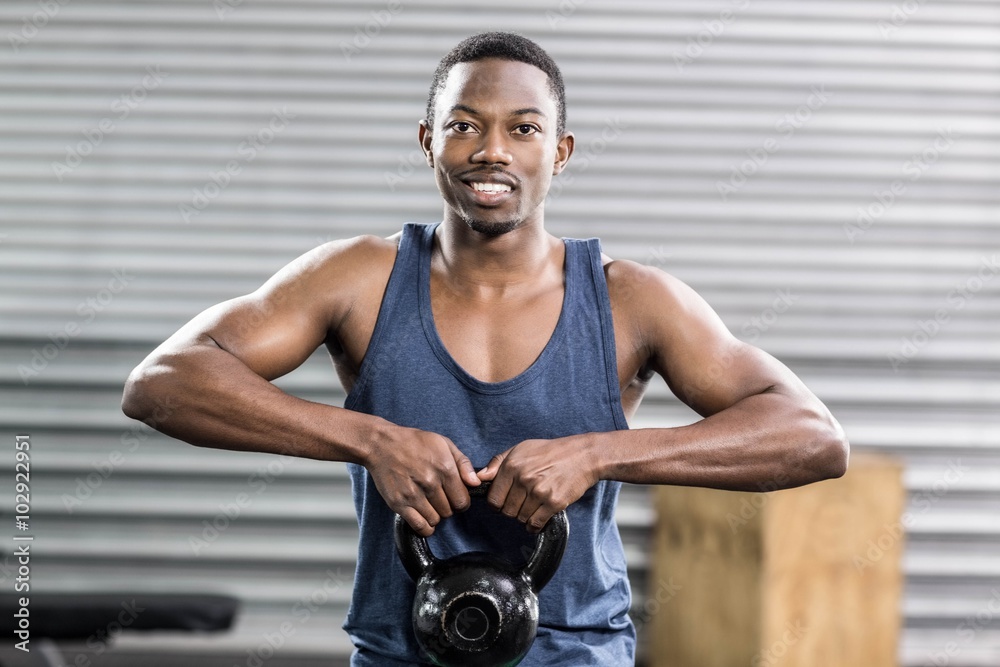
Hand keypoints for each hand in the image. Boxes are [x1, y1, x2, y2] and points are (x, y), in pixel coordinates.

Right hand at [365, 425, 480, 536]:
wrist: (382, 444)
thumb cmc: (414, 442)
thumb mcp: (443, 443)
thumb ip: (463, 463)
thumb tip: (476, 483)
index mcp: (444, 468)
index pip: (462, 501)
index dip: (461, 501)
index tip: (455, 497)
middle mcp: (430, 482)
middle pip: (449, 511)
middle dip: (447, 507)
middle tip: (439, 497)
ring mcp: (413, 494)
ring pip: (435, 520)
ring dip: (435, 515)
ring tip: (429, 503)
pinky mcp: (399, 503)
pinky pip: (419, 526)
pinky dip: (425, 526)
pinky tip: (423, 517)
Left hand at [476, 435, 600, 532]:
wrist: (583, 455)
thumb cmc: (551, 451)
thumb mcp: (521, 449)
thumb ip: (497, 462)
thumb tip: (478, 477)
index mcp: (512, 465)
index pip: (493, 498)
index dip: (497, 504)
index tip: (504, 502)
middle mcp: (523, 479)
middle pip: (506, 511)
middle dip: (511, 511)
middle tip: (521, 504)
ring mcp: (539, 492)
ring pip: (520, 518)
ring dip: (524, 517)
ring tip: (533, 506)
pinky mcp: (554, 503)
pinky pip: (535, 524)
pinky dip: (534, 526)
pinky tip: (538, 517)